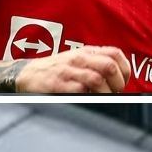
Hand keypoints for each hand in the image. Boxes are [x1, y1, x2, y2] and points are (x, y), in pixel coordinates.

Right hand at [14, 45, 130, 93]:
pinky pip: (79, 90)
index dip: (125, 70)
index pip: (115, 54)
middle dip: (118, 83)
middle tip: (114, 93)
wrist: (27, 74)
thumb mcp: (78, 60)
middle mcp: (79, 59)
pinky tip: (87, 99)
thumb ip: (98, 63)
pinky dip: (88, 97)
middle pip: (109, 66)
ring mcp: (68, 71)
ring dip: (105, 93)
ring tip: (103, 98)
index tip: (123, 82)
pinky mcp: (58, 84)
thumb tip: (121, 79)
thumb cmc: (58, 69)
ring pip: (96, 79)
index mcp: (87, 52)